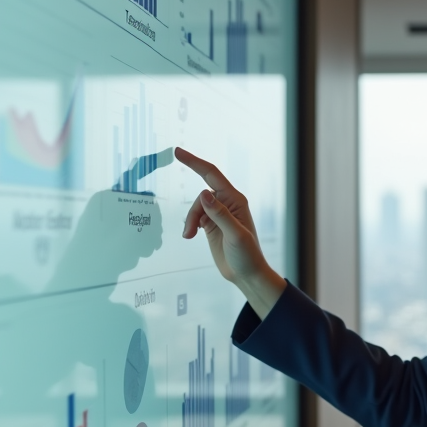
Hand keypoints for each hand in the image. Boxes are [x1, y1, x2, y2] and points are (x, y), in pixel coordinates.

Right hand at [175, 147, 284, 317]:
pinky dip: (190, 225)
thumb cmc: (248, 255)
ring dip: (190, 220)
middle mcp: (227, 204)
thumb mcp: (235, 234)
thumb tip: (204, 193)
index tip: (178, 152)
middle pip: (201, 195)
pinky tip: (191, 235)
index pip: (211, 175)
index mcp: (235, 200)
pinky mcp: (211, 225)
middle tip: (189, 231)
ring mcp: (219, 214)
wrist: (246, 274)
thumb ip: (219, 214)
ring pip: (196, 207)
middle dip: (192, 211)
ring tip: (189, 236)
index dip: (194, 162)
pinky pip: (195, 217)